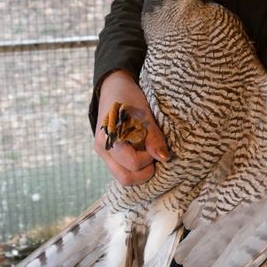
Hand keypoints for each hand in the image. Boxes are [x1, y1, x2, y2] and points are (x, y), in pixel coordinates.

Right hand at [94, 70, 169, 185]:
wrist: (113, 87)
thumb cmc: (129, 98)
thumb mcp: (144, 115)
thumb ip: (153, 137)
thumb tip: (163, 158)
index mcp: (109, 136)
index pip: (133, 163)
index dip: (149, 158)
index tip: (155, 145)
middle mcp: (102, 148)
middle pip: (125, 178)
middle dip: (145, 172)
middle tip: (154, 156)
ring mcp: (103, 152)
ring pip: (123, 177)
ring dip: (139, 171)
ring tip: (148, 154)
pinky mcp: (107, 154)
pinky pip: (121, 170)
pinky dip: (134, 168)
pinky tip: (142, 154)